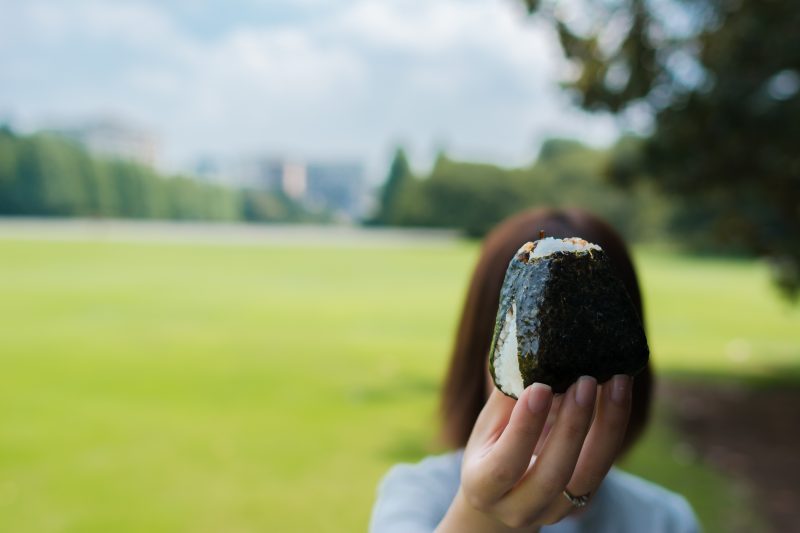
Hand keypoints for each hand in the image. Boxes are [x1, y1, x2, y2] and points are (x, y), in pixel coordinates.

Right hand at [436, 375, 631, 531]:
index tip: (541, 387)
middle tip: (584, 380)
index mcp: (483, 487)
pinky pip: (603, 465)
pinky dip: (614, 427)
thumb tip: (531, 352)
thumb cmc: (491, 448)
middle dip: (572, 426)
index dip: (524, 428)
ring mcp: (555, 510)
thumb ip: (508, 399)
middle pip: (553, 474)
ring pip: (588, 474)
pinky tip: (619, 393)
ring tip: (615, 382)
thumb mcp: (488, 427)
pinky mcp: (583, 500)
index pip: (505, 464)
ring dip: (606, 426)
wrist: (504, 494)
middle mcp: (519, 508)